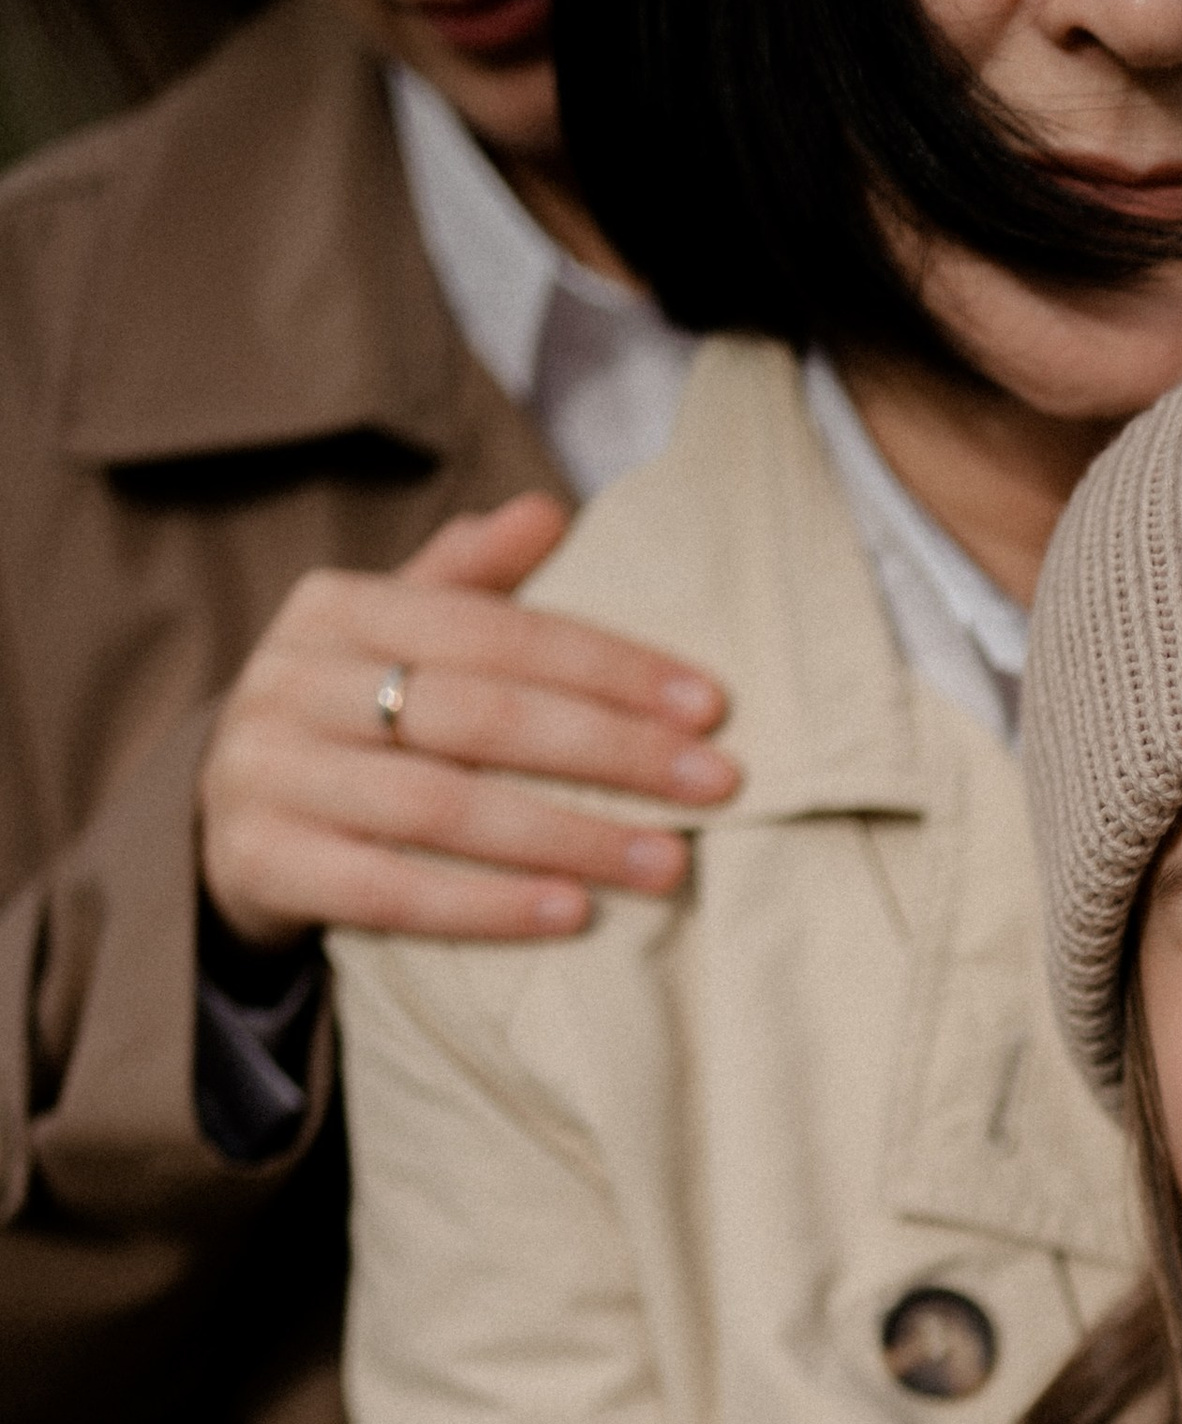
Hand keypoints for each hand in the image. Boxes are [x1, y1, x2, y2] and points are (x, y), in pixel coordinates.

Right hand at [199, 494, 738, 947]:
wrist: (224, 823)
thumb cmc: (344, 722)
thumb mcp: (390, 637)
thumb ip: (465, 582)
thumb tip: (547, 510)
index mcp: (337, 608)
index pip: (499, 633)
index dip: (610, 668)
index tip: (710, 708)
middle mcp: (293, 681)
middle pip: (481, 717)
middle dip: (611, 752)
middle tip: (715, 786)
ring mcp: (269, 775)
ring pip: (443, 809)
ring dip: (568, 838)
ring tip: (667, 862)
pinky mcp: (263, 863)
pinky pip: (392, 893)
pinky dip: (488, 907)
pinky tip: (572, 914)